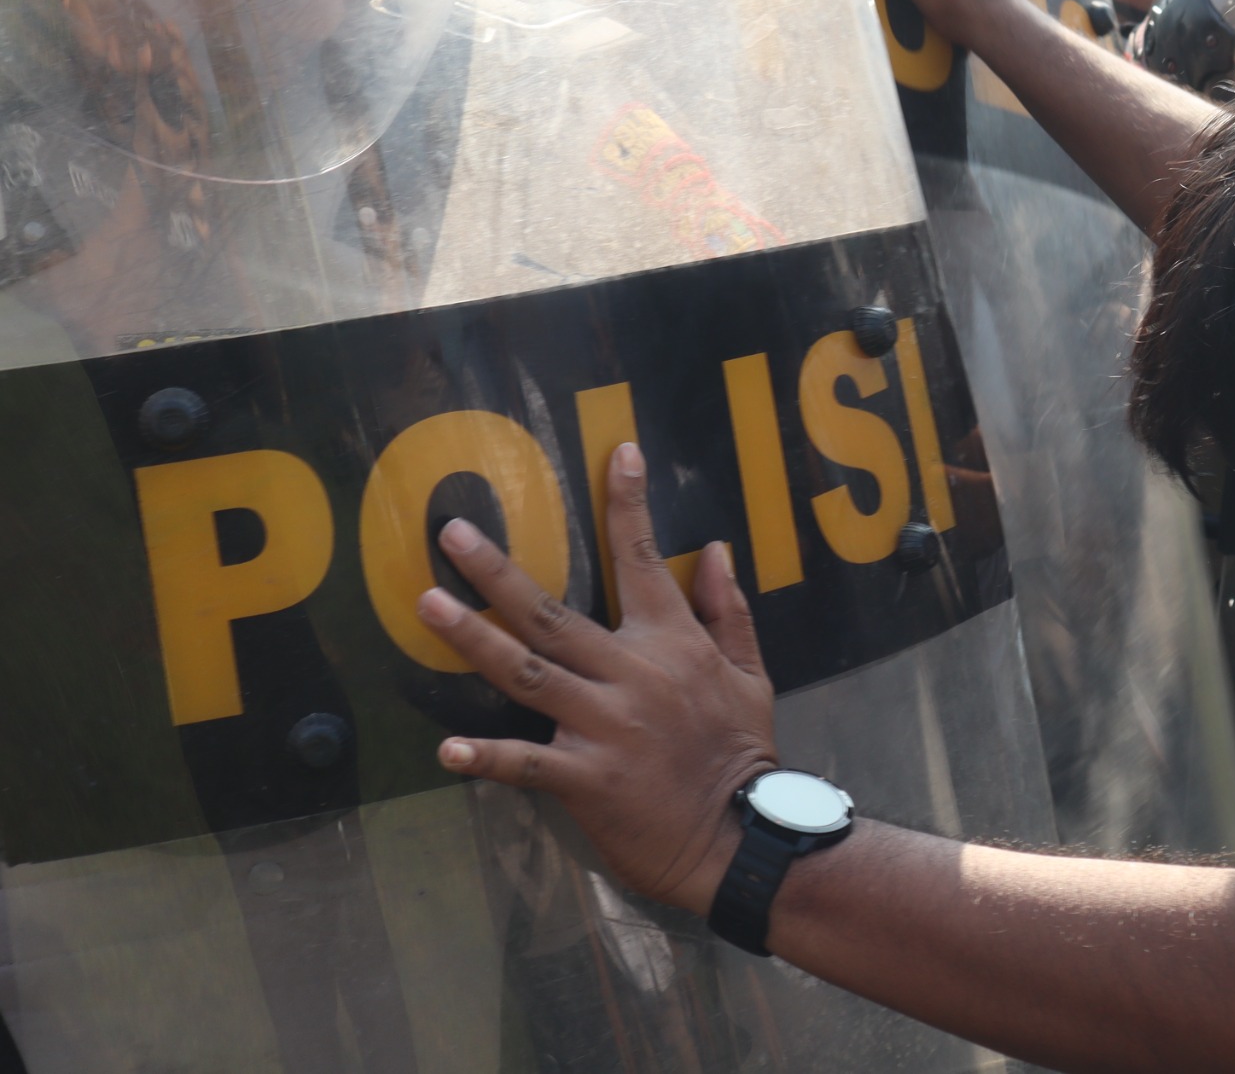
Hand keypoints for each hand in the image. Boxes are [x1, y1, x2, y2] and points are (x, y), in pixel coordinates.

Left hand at [420, 442, 776, 917]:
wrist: (741, 836)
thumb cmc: (742, 754)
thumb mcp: (751, 675)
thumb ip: (730, 612)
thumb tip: (716, 551)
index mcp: (673, 645)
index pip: (645, 562)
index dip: (629, 506)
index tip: (618, 455)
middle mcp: (633, 674)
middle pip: (552, 615)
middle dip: (497, 572)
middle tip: (451, 534)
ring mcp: (606, 726)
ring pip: (528, 673)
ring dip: (474, 640)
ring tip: (427, 606)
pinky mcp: (587, 779)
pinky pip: (527, 763)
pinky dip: (487, 756)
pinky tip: (446, 748)